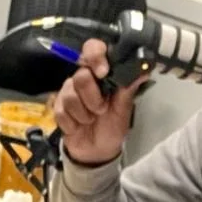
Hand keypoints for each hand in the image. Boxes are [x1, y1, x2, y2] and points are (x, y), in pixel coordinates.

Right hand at [51, 37, 141, 166]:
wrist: (97, 152)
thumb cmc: (111, 127)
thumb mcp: (124, 110)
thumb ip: (128, 89)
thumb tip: (143, 70)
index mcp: (101, 74)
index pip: (93, 49)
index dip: (95, 55)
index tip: (103, 72)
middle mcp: (83, 79)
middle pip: (80, 75)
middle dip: (92, 97)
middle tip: (101, 109)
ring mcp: (69, 93)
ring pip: (69, 94)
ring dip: (83, 113)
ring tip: (90, 120)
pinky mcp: (58, 108)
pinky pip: (60, 111)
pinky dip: (72, 123)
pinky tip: (78, 127)